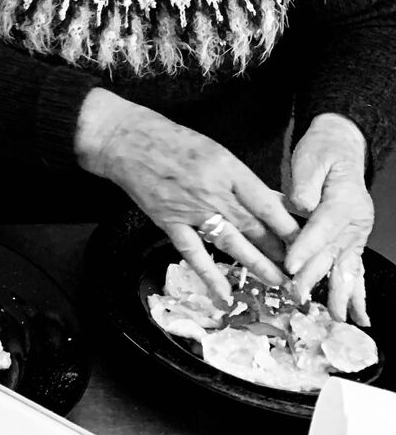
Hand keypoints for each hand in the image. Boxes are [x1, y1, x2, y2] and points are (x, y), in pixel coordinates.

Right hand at [77, 88, 300, 304]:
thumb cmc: (171, 140)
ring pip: (232, 244)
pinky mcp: (169, 222)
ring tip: (279, 284)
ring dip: (258, 266)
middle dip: (281, 252)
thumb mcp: (214, 151)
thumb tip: (271, 204)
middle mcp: (213, 192)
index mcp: (228, 169)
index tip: (308, 243)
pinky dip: (210, 276)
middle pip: (255, 228)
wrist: (126, 140)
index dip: (290, 228)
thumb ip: (240, 180)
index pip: (268, 205)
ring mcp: (190, 209)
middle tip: (301, 271)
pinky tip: (225, 294)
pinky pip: (194, 253)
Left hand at [284, 113, 372, 324]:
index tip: (290, 266)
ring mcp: (356, 233)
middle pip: (332, 253)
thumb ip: (305, 183)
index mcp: (344, 201)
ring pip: (347, 267)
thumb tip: (299, 204)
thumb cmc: (324, 151)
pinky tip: (359, 315)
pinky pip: (355, 269)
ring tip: (336, 316)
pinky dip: (356, 293)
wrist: (341, 147)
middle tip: (297, 296)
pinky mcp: (351, 240)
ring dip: (339, 293)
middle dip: (314, 277)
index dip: (306, 248)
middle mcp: (354, 221)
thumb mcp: (312, 158)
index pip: (322, 228)